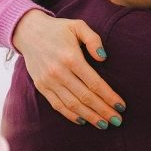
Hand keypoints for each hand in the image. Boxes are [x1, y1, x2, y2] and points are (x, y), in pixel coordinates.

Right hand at [11, 10, 125, 127]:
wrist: (28, 32)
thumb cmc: (58, 29)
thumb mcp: (78, 26)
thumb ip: (93, 40)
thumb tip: (104, 58)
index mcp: (71, 58)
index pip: (95, 83)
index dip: (109, 97)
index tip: (121, 106)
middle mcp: (59, 72)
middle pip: (86, 97)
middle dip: (103, 111)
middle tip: (118, 120)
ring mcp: (49, 81)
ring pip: (72, 105)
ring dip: (90, 116)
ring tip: (104, 124)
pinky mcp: (41, 86)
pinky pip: (57, 105)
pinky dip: (70, 115)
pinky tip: (83, 120)